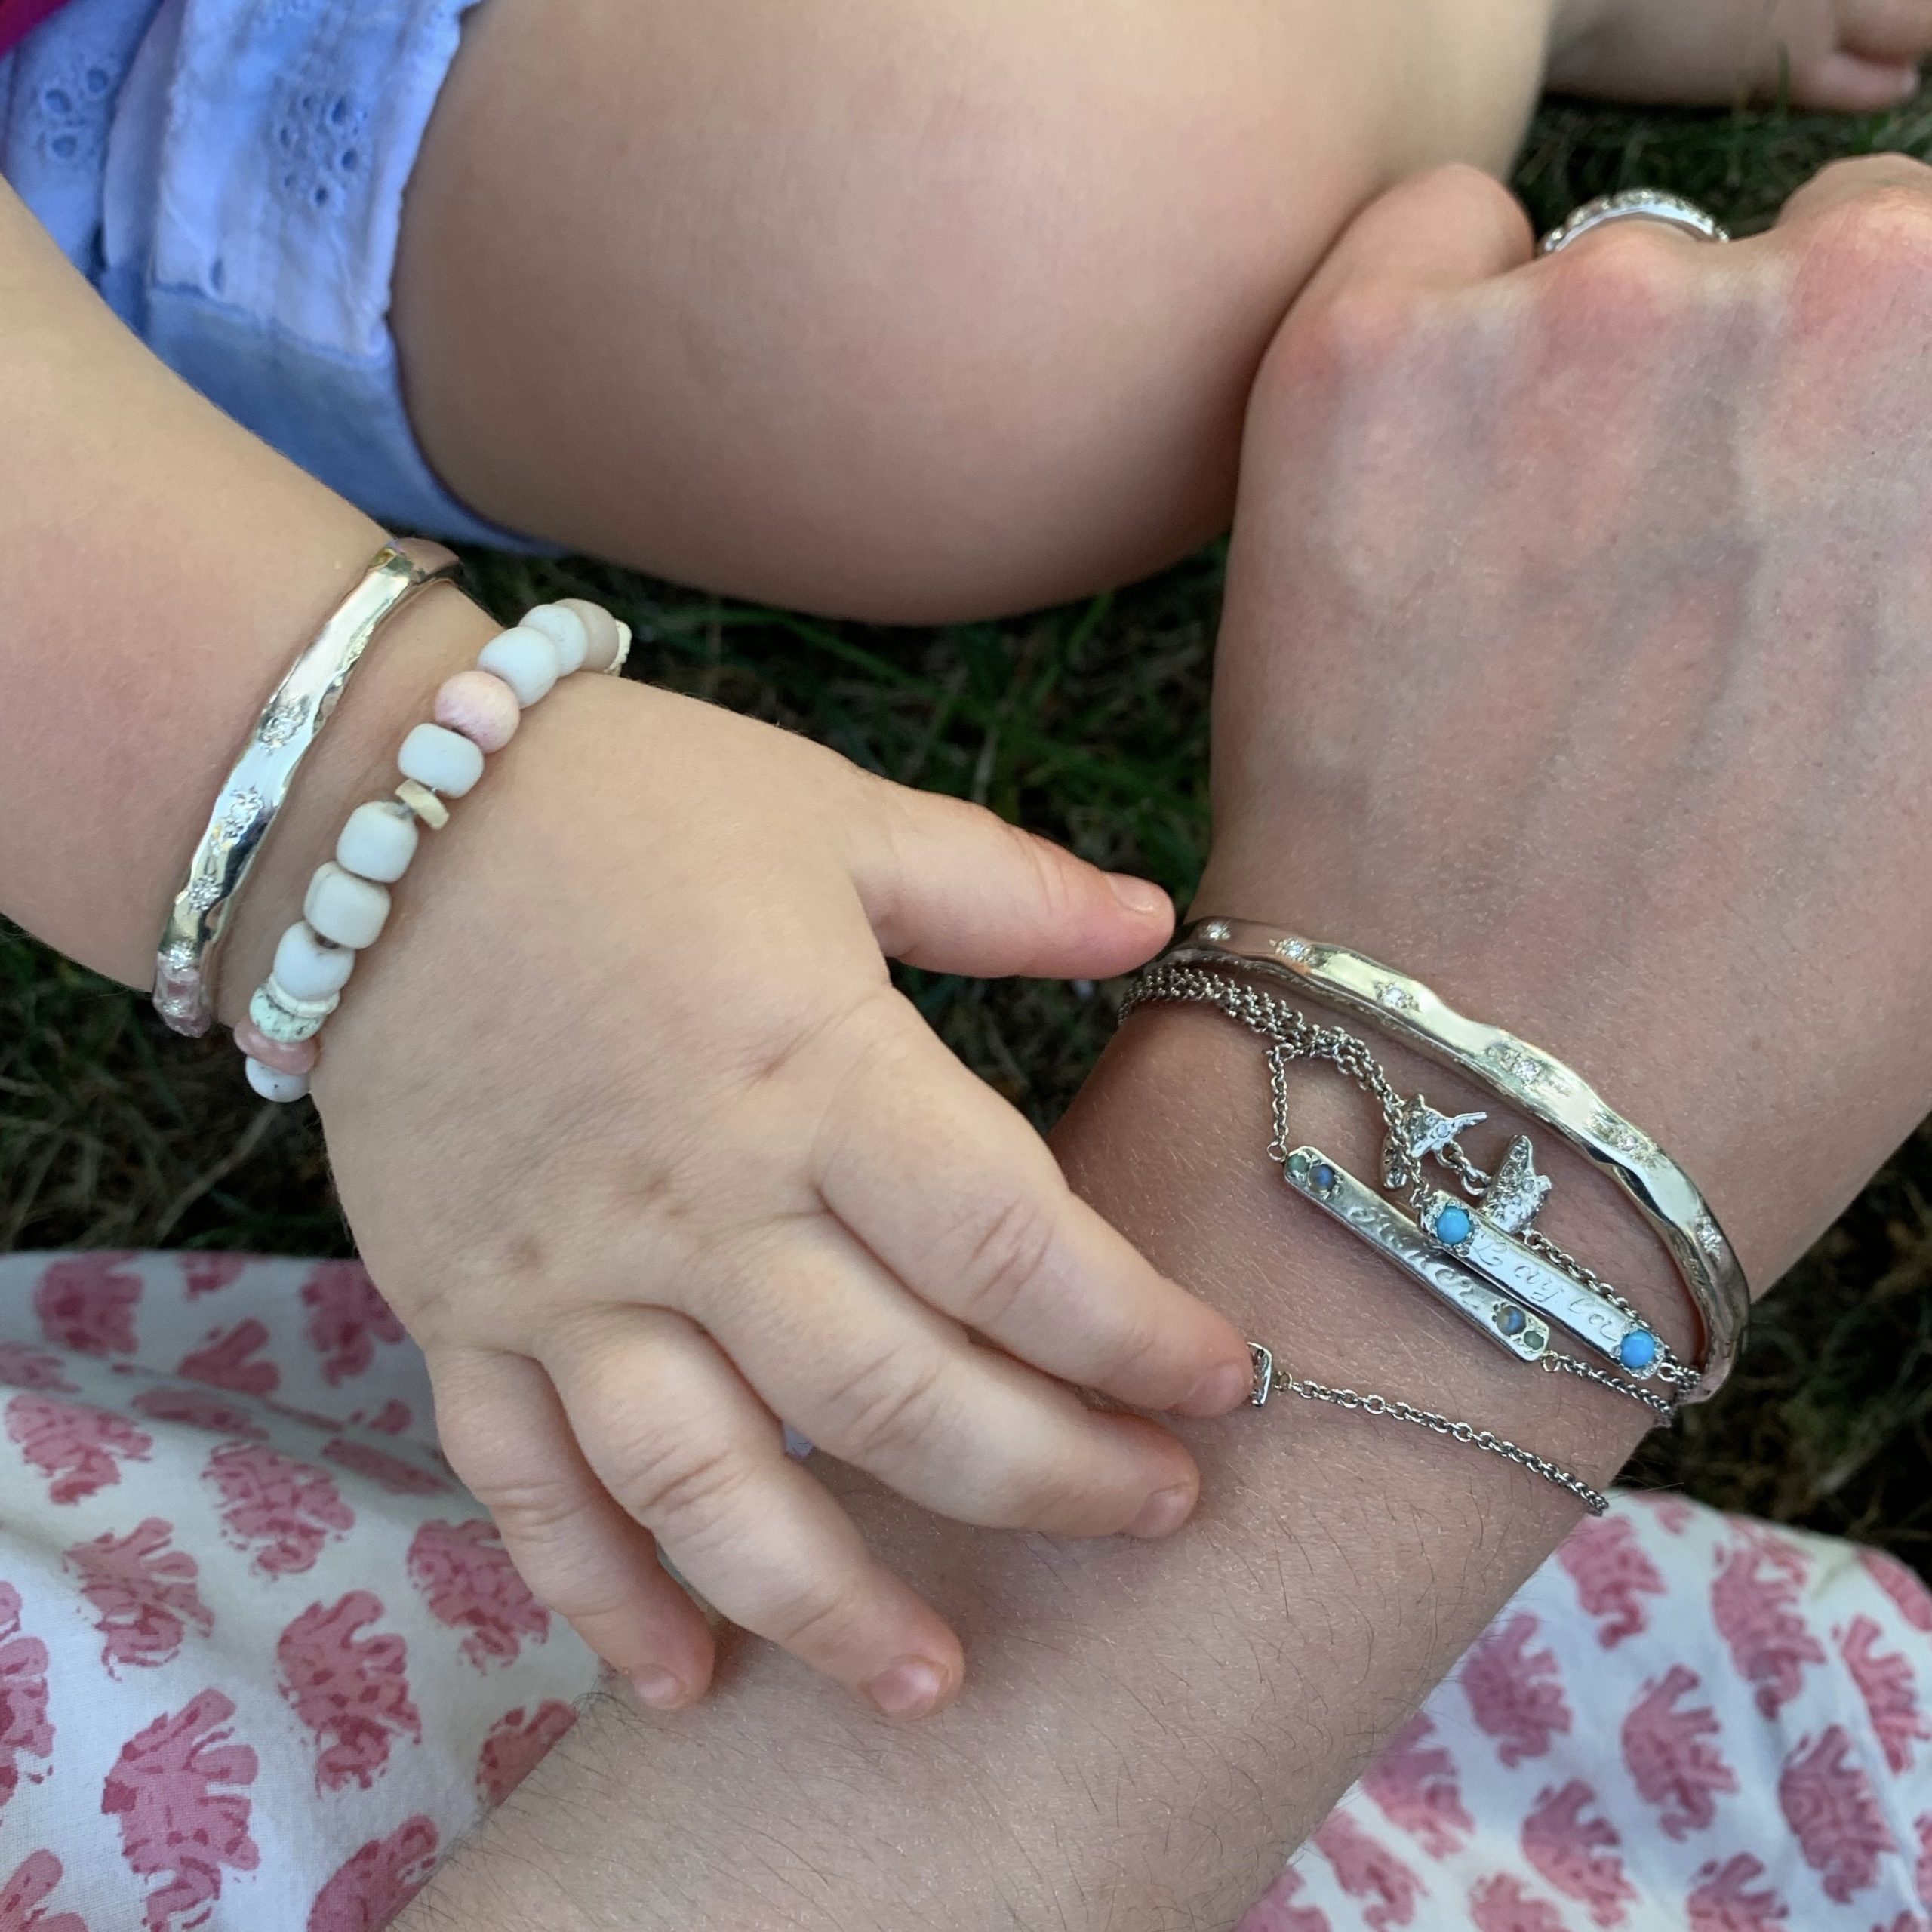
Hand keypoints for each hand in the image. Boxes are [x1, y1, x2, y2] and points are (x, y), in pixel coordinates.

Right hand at [313, 677, 1252, 1717]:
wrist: (376, 810)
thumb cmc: (630, 805)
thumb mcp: (835, 819)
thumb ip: (1001, 888)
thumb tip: (1156, 921)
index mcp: (813, 1073)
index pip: (1009, 1248)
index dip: (1133, 1333)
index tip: (1221, 1382)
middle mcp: (698, 1203)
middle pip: (892, 1396)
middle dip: (1042, 1478)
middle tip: (1152, 1514)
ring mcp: (568, 1277)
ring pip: (710, 1487)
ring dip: (829, 1604)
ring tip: (935, 1685)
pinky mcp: (463, 1313)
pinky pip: (528, 1488)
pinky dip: (597, 1597)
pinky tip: (682, 1683)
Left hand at [1196, 155, 1931, 1313]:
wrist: (1499, 1108)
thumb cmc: (1771, 988)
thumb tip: (1902, 475)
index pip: (1924, 273)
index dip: (1851, 416)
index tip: (1792, 518)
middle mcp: (1841, 304)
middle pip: (1786, 264)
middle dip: (1732, 404)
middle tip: (1656, 590)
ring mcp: (1587, 320)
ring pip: (1599, 270)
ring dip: (1574, 394)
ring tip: (1524, 604)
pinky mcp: (1367, 365)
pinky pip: (1422, 252)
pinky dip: (1422, 349)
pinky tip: (1418, 525)